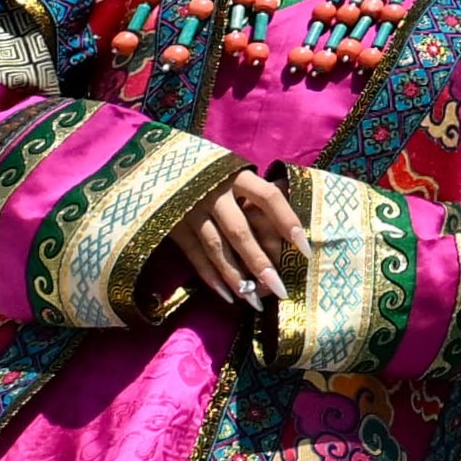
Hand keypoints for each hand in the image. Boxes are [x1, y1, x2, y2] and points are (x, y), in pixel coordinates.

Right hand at [152, 169, 306, 315]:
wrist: (155, 160)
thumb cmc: (209, 169)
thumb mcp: (234, 169)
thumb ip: (256, 191)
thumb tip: (290, 218)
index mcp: (235, 174)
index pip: (268, 197)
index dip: (288, 221)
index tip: (306, 250)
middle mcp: (213, 192)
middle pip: (240, 231)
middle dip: (260, 262)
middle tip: (280, 290)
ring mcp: (190, 209)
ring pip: (216, 247)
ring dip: (235, 277)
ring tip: (253, 300)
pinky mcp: (171, 224)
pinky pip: (194, 254)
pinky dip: (210, 275)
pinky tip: (227, 295)